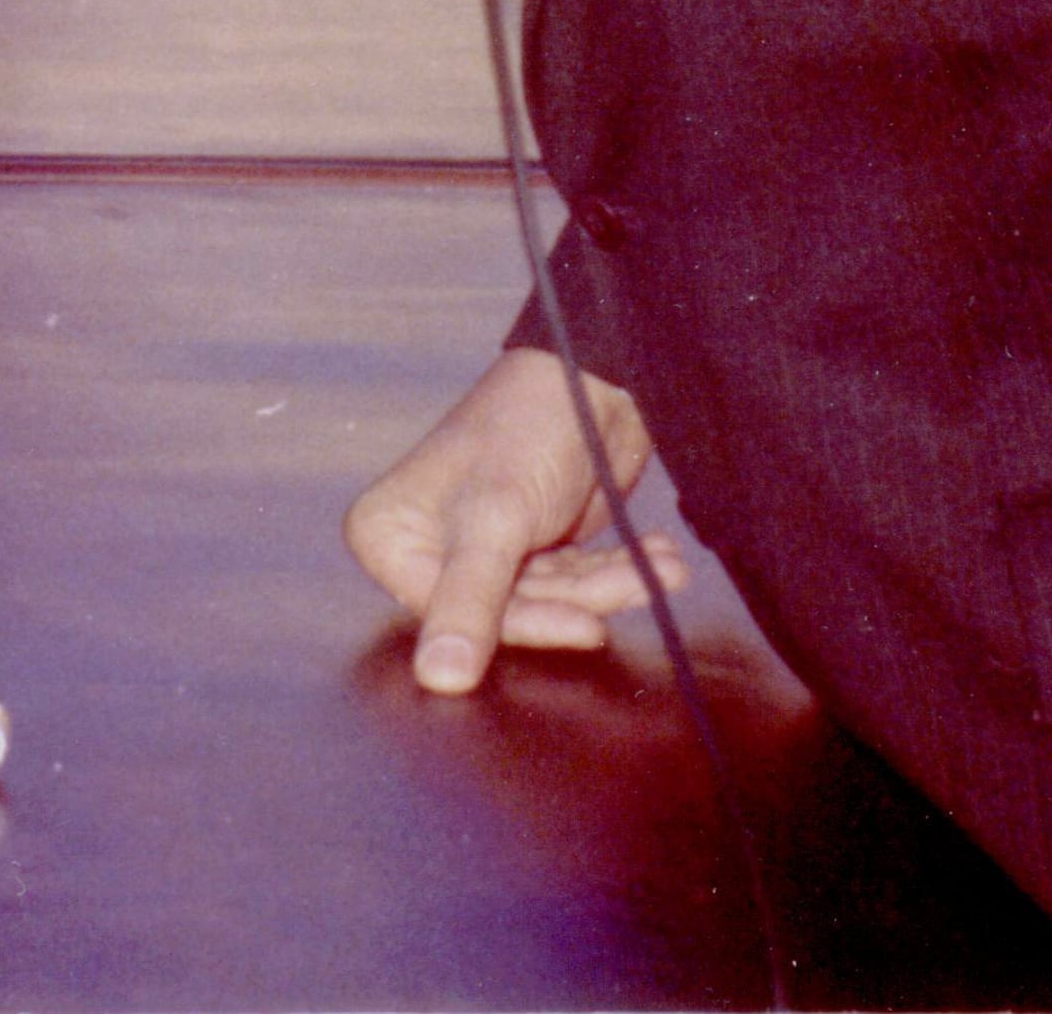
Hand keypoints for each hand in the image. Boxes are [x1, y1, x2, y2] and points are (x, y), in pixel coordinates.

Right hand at [346, 348, 666, 693]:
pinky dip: (617, 572)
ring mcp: (482, 548)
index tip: (586, 625)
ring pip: (547, 601)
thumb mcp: (495, 518)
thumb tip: (440, 679)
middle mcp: (427, 546)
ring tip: (661, 565)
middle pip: (504, 613)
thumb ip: (470, 601)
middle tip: (635, 583)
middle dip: (580, 597)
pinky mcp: (530, 546)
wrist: (595, 372)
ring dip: (609, 583)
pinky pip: (571, 582)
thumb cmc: (526, 428)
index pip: (453, 615)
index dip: (523, 623)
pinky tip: (658, 559)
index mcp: (390, 535)